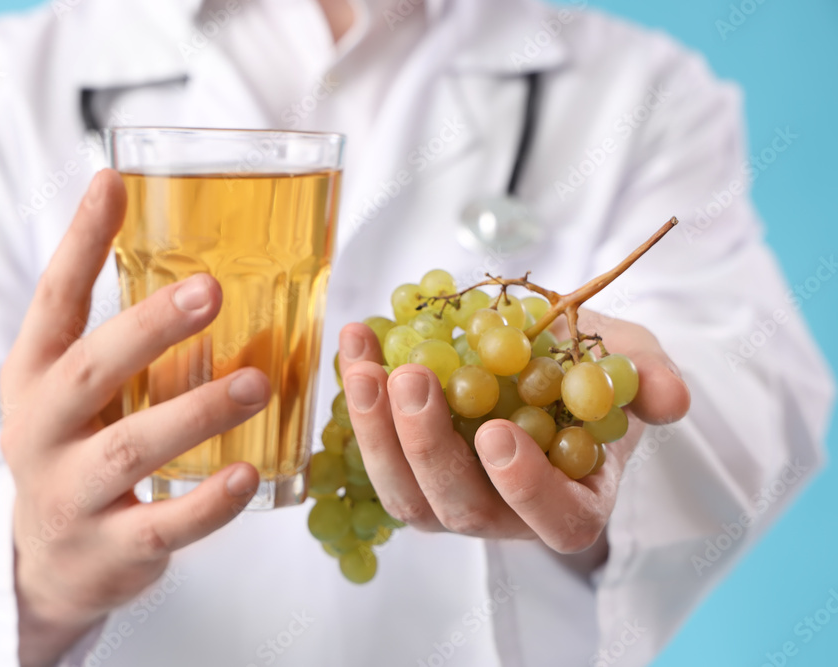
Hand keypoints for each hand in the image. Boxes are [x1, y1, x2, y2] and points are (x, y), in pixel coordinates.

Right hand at [0, 170, 269, 665]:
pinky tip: (248, 474)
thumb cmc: (80, 451)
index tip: (111, 181)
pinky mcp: (107, 550)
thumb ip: (127, 345)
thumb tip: (211, 273)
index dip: (79, 241)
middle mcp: (39, 432)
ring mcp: (67, 494)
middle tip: (212, 290)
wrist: (47, 563)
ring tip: (257, 383)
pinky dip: (209, 503)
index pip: (52, 301)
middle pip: (89, 371)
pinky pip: (163, 525)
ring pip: (131, 448)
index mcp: (34, 380)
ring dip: (197, 413)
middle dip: (150, 328)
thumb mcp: (80, 394)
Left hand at [337, 310, 689, 551]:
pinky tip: (356, 342)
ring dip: (376, 429)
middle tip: (413, 380)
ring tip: (365, 364)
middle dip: (430, 446)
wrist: (541, 354)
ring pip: (403, 492)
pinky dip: (361, 397)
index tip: (499, 434)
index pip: (555, 521)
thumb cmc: (590, 367)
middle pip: (461, 508)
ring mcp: (450, 496)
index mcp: (572, 502)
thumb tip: (672, 399)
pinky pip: (376, 448)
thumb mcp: (628, 361)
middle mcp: (505, 513)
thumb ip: (647, 379)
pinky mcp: (408, 467)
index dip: (527, 488)